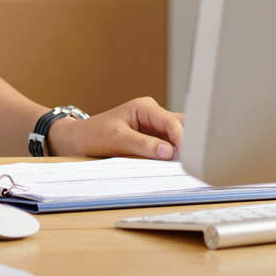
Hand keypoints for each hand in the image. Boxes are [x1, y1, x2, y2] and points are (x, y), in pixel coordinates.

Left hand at [48, 97, 183, 160]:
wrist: (78, 141)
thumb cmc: (93, 135)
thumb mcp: (116, 139)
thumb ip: (143, 144)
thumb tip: (169, 152)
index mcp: (145, 108)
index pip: (172, 122)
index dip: (183, 139)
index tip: (190, 157)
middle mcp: (153, 116)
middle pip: (181, 126)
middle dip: (190, 142)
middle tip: (198, 161)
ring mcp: (155, 129)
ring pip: (179, 138)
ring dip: (184, 150)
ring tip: (192, 166)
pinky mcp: (153, 142)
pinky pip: (170, 148)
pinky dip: (176, 157)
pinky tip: (181, 167)